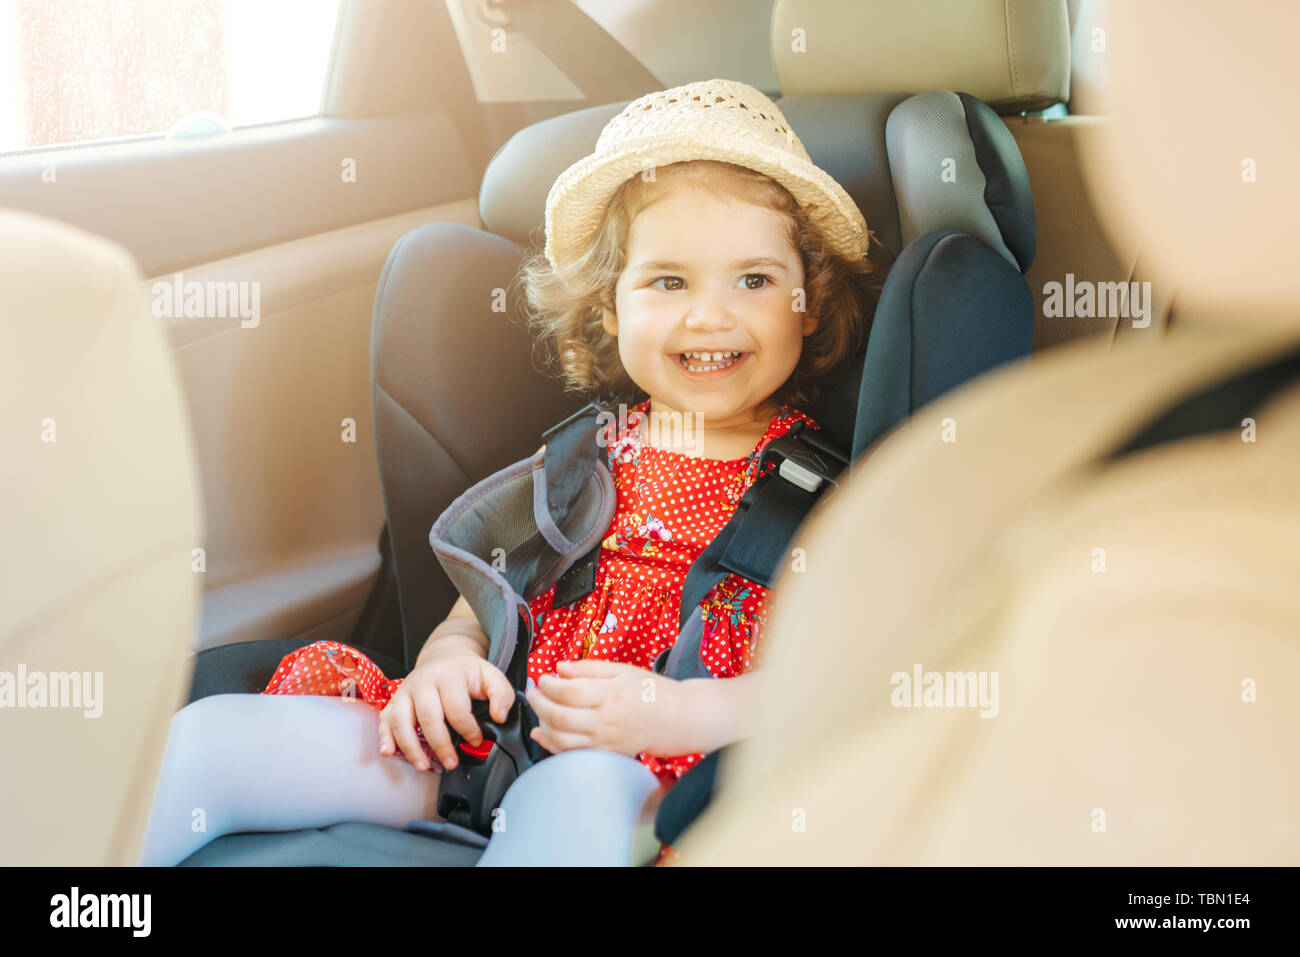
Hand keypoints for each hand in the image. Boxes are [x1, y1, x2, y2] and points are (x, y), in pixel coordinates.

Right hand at [377, 637, 513, 772]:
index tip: (476, 741)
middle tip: (451, 763)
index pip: (457, 708)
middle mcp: (423, 682)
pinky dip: (385, 737)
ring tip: (423, 766)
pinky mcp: (395, 700)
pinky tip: (389, 752)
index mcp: (449, 675)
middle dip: (440, 745)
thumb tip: (500, 716)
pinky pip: (385, 719)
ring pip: (401, 720)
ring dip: (410, 747)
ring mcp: (406, 691)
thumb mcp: (490, 675)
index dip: (468, 729)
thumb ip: (502, 694)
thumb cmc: (467, 672)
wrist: (444, 656)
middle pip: (428, 717)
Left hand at [525, 659, 684, 756]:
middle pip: (559, 716)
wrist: (677, 719)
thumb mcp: (622, 670)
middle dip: (539, 703)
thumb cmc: (651, 691)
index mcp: (610, 695)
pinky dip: (550, 744)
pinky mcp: (604, 754)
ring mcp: (604, 741)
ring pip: (561, 738)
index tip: (543, 678)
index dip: (549, 684)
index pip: (568, 691)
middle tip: (533, 692)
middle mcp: (605, 721)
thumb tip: (560, 668)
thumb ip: (588, 668)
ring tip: (539, 709)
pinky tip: (541, 733)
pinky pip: (570, 754)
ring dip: (542, 723)